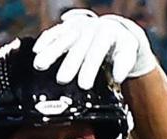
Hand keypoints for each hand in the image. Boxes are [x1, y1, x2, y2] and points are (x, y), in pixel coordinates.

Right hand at [33, 9, 157, 88]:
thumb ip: (124, 64)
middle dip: (69, 64)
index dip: (89, 69)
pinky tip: (37, 50)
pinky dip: (45, 40)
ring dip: (51, 52)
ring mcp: (78, 26)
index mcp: (107, 33)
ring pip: (63, 38)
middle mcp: (91, 27)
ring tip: (40, 65)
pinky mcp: (67, 26)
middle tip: (62, 80)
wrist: (114, 29)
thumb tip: (118, 77)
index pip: (97, 52)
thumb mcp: (128, 52)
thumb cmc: (120, 44)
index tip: (84, 85)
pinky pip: (55, 31)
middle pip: (78, 47)